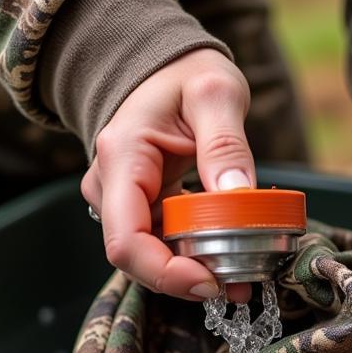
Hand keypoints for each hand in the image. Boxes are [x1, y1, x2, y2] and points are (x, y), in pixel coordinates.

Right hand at [82, 48, 253, 301]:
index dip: (165, 273)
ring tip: (243, 275)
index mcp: (121, 158)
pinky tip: (229, 258)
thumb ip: (225, 143)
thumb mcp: (214, 94)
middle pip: (136, 258)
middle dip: (185, 278)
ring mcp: (121, 200)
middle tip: (240, 284)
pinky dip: (194, 255)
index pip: (126, 241)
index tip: (210, 281)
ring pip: (150, 256)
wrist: (164, 68)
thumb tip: (237, 194)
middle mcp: (109, 185)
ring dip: (193, 271)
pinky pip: (162, 243)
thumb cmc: (185, 74)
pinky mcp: (140, 208)